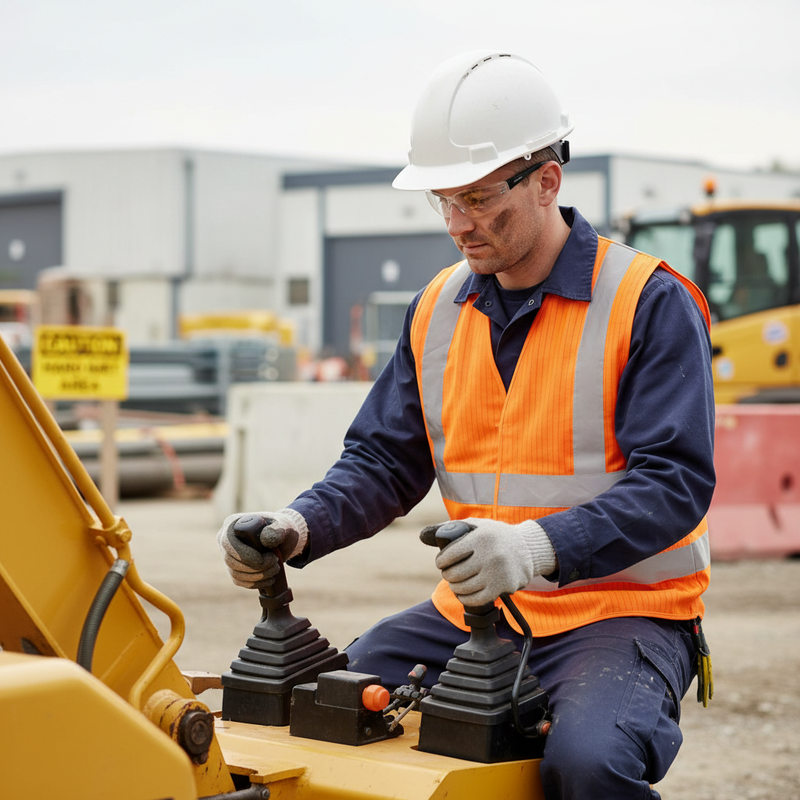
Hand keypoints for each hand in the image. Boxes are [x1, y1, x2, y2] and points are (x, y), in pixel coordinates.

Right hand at [217, 508, 307, 589]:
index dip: (247, 555)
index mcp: (232, 524)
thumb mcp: (282, 525)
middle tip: (275, 564)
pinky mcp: (233, 569)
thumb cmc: (281, 528)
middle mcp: (225, 540)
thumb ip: (276, 530)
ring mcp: (228, 556)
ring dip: (258, 576)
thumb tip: (265, 538)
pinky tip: (269, 580)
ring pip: (236, 573)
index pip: (229, 543)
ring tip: (275, 569)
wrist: (283, 539)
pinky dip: (255, 583)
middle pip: (231, 561)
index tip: (268, 558)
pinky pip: (239, 581)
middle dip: (256, 567)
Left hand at [422, 517, 555, 605]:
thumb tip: (424, 536)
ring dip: (455, 587)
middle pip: (455, 573)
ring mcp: (497, 573)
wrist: (528, 549)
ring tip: (455, 583)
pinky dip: (466, 598)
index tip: (441, 563)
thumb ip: (452, 527)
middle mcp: (490, 555)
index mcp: (481, 538)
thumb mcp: (478, 525)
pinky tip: (464, 593)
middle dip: (447, 574)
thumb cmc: (497, 536)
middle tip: (448, 573)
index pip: (450, 554)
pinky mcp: (502, 588)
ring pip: (464, 588)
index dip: (441, 561)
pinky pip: (476, 599)